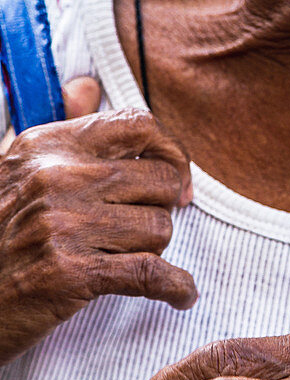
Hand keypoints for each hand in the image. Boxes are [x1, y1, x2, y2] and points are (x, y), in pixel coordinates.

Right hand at [0, 78, 196, 365]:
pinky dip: (175, 287)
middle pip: (160, 179)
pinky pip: (150, 273)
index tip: (175, 178)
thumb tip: (87, 85)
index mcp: (47, 145)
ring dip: (155, 249)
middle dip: (165, 207)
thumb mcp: (18, 170)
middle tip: (148, 226)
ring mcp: (62, 224)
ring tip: (130, 258)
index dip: (170, 151)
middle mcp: (56, 177)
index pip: (138, 125)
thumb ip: (64, 129)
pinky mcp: (69, 274)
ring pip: (159, 227)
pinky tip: (182, 294)